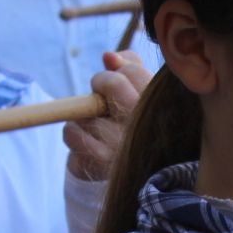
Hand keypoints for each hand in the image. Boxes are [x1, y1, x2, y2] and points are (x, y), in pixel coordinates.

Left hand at [64, 50, 152, 182]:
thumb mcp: (139, 91)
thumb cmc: (132, 122)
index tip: (117, 77)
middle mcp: (146, 126)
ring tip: (98, 124)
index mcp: (161, 107)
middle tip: (101, 90)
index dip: (119, 69)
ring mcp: (125, 145)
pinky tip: (87, 140)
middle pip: (113, 83)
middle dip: (100, 82)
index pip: (134, 71)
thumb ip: (130, 66)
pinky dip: (73, 132)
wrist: (127, 175)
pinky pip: (72, 131)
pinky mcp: (103, 161)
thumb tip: (108, 57)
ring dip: (85, 113)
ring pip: (87, 108)